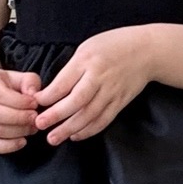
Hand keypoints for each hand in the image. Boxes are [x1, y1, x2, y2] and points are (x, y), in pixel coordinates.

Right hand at [0, 66, 40, 153]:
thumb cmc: (9, 87)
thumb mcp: (22, 78)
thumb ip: (30, 82)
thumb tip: (33, 94)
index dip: (19, 102)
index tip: (34, 104)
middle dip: (18, 118)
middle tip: (34, 118)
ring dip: (17, 132)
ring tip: (31, 128)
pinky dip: (8, 146)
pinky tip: (22, 141)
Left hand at [31, 27, 154, 144]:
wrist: (147, 51)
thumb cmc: (113, 45)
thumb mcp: (88, 48)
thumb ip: (72, 68)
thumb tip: (52, 90)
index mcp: (87, 60)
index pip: (64, 82)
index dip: (48, 96)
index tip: (35, 103)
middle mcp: (99, 77)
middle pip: (76, 101)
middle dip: (56, 115)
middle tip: (40, 125)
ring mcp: (112, 92)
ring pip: (89, 114)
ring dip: (70, 128)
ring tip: (54, 138)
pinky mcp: (121, 102)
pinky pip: (103, 120)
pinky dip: (89, 130)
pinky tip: (75, 135)